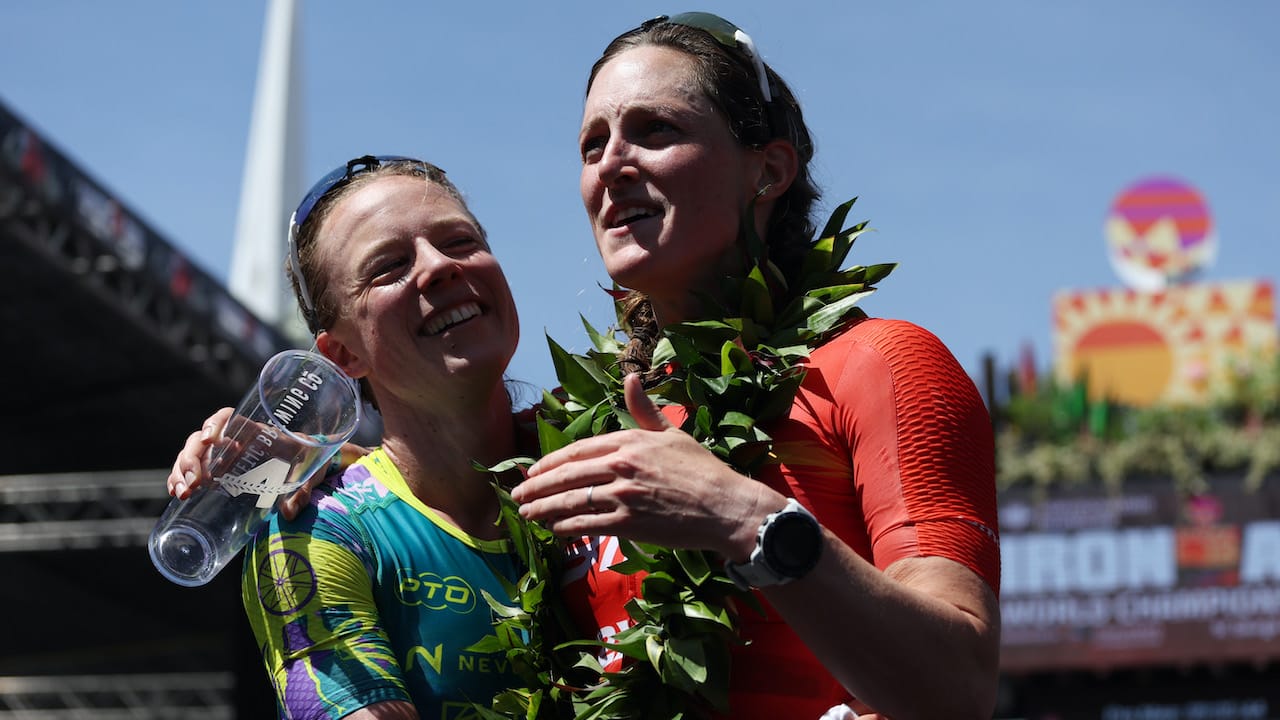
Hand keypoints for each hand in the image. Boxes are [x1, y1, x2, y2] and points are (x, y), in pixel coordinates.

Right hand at [164, 407, 367, 519]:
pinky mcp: (222, 470)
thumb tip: (288, 514)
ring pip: (193, 454)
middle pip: (202, 439)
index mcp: (258, 432)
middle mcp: (237, 440)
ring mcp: (226, 455)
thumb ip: (302, 491)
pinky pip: (194, 469)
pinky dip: (182, 478)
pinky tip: (178, 493)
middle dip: (191, 458)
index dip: (215, 424)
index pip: (228, 417)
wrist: (314, 462)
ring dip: (181, 470)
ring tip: (182, 493)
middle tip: (193, 483)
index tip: (210, 441)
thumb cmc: (312, 460)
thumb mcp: (310, 472)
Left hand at [510, 374, 779, 558]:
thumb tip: (629, 380)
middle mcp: (622, 465)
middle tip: (518, 494)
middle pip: (567, 475)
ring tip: (526, 513)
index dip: (551, 462)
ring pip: (571, 501)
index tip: (533, 470)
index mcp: (630, 440)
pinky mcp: (628, 523)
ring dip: (544, 509)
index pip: (578, 449)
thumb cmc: (702, 470)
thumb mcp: (671, 433)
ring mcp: (623, 495)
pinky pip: (587, 525)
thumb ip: (643, 410)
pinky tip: (555, 530)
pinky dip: (566, 528)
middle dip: (537, 486)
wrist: (726, 507)